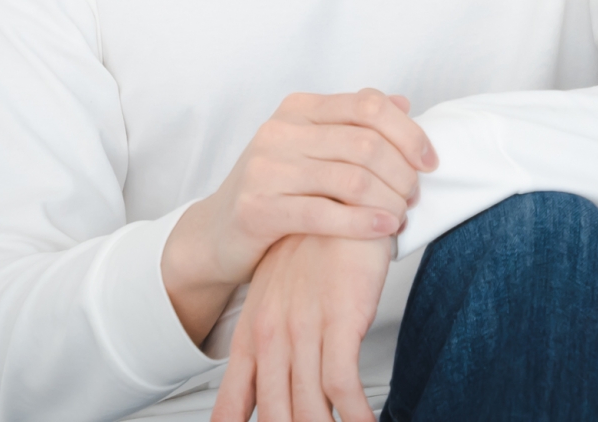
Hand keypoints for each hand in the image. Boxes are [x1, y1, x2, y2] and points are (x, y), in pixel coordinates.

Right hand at [163, 89, 434, 341]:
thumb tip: (403, 102)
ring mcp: (265, 169)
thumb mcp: (313, 149)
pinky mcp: (257, 209)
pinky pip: (324, 213)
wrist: (215, 234)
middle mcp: (279, 131)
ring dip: (388, 200)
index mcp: (299, 109)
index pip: (368, 105)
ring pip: (350, 178)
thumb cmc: (275, 190)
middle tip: (414, 195)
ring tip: (401, 216)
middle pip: (365, 143)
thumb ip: (355, 125)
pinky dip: (363, 222)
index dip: (408, 132)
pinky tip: (385, 229)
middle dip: (402, 172)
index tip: (430, 162)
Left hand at [210, 233, 390, 421]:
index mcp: (253, 333)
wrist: (338, 198)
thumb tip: (272, 376)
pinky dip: (356, 413)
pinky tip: (365, 420)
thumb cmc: (313, 244)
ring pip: (308, 408)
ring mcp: (305, 331)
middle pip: (276, 413)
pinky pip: (342, 385)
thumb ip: (268, 336)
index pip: (232, 402)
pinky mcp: (340, 321)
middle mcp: (273, 338)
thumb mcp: (276, 291)